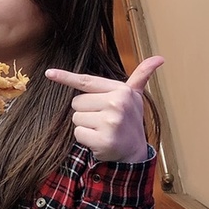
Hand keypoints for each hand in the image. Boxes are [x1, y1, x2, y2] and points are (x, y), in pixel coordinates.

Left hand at [45, 56, 163, 162]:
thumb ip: (141, 76)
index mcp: (121, 90)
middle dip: (85, 111)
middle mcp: (117, 103)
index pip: (87, 81)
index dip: (66, 77)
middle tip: (102, 119)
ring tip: (101, 129)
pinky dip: (84, 139)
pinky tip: (98, 139)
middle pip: (76, 102)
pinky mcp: (103, 139)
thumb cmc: (129, 120)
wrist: (134, 151)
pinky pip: (78, 133)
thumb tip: (159, 58)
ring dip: (85, 126)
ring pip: (76, 118)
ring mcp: (111, 122)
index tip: (49, 73)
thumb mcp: (135, 97)